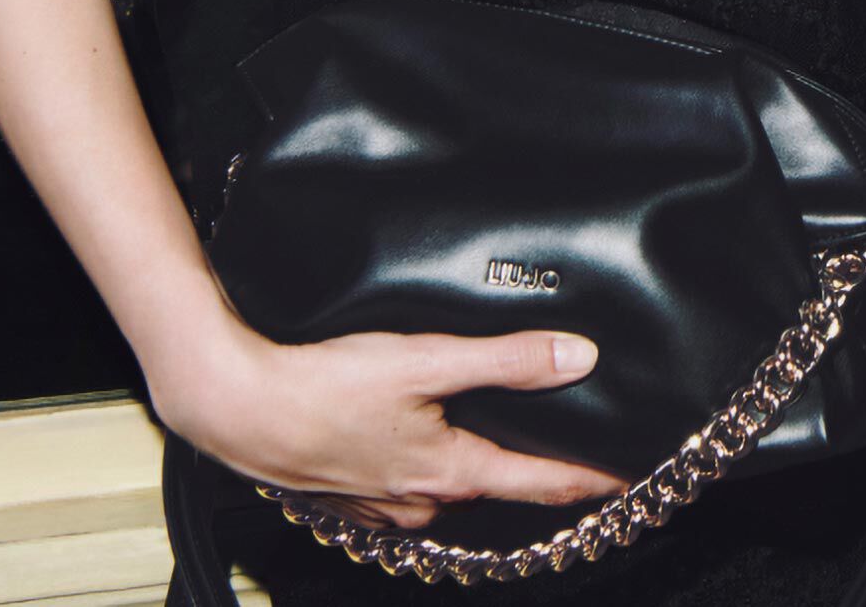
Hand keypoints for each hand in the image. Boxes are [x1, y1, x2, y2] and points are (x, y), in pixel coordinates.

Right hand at [152, 313, 630, 533]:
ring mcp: (380, 506)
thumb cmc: (325, 385)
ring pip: (446, 487)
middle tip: (573, 453)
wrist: (234, 406)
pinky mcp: (346, 494)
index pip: (541, 484)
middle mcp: (420, 501)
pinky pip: (404, 485)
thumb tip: (579, 359)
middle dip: (532, 472)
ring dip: (475, 467)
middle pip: (495, 488)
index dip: (591, 480)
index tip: (631, 478)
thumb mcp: (426, 360)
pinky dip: (425, 465)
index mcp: (449, 473)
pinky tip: (420, 439)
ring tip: (501, 440)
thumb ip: (506, 360)